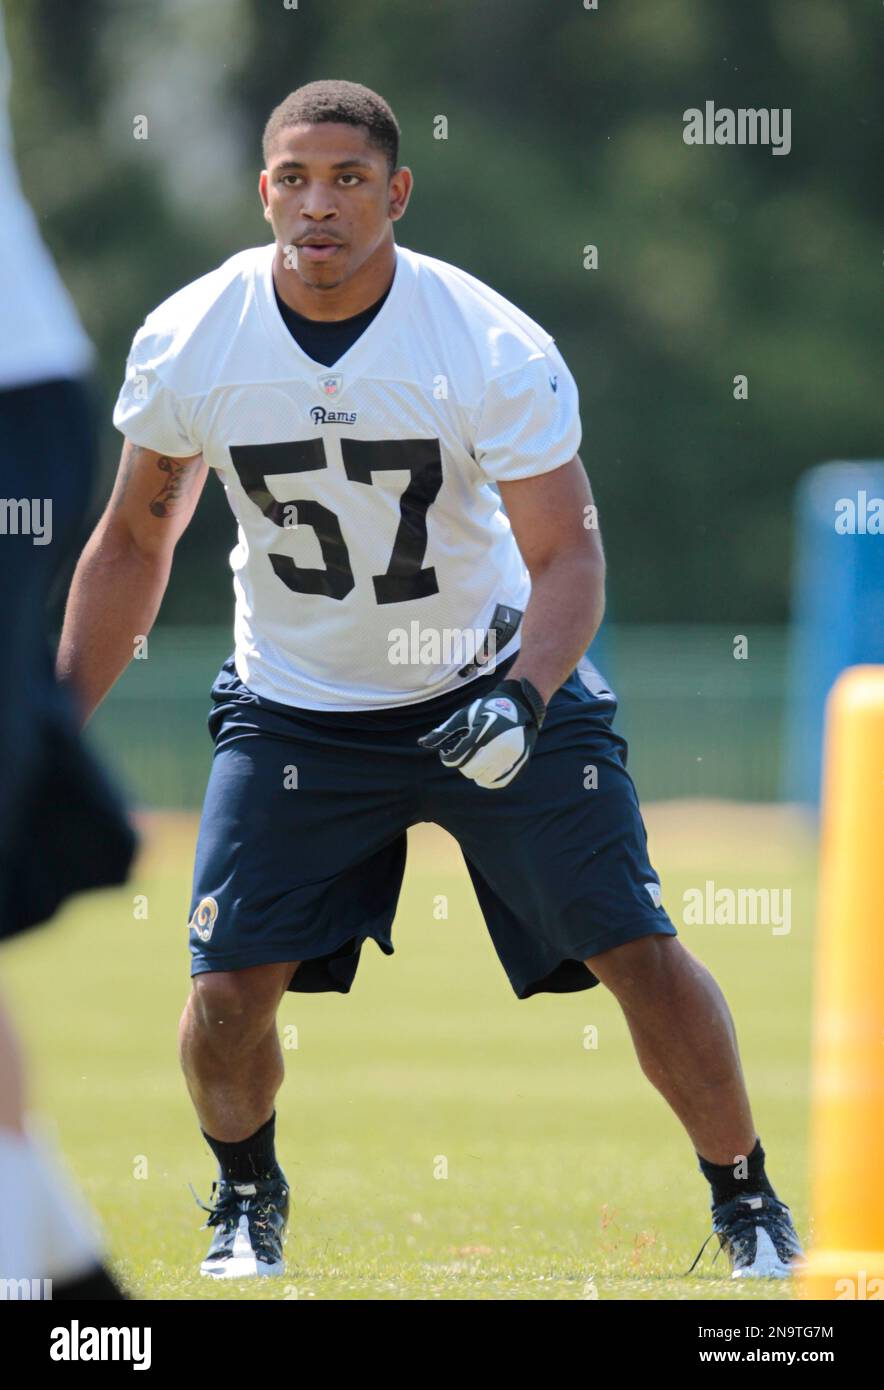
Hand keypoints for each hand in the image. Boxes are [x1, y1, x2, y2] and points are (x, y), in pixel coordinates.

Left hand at [417, 678, 545, 788]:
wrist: (520, 705)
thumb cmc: (486, 709)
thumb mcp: (464, 715)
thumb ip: (444, 731)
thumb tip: (422, 743)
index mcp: (483, 732)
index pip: (457, 759)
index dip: (448, 758)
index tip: (448, 752)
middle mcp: (500, 745)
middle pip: (470, 770)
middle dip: (462, 764)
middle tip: (464, 755)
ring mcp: (513, 755)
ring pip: (484, 779)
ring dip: (476, 772)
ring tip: (475, 761)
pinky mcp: (521, 762)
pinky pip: (501, 781)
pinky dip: (490, 780)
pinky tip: (485, 772)